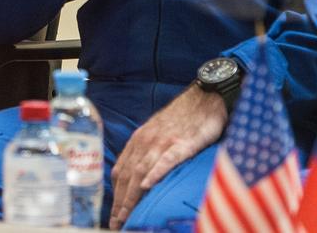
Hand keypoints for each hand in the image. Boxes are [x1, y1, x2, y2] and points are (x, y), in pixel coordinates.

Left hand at [108, 84, 226, 228]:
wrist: (204, 97)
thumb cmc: (183, 117)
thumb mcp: (157, 133)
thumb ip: (146, 152)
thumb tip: (138, 176)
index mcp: (139, 140)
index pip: (121, 171)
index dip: (115, 194)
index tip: (113, 213)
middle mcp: (145, 141)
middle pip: (128, 176)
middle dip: (120, 202)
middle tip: (116, 223)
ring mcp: (163, 142)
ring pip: (142, 172)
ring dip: (132, 196)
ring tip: (126, 215)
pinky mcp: (183, 143)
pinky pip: (167, 160)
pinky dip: (155, 173)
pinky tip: (148, 186)